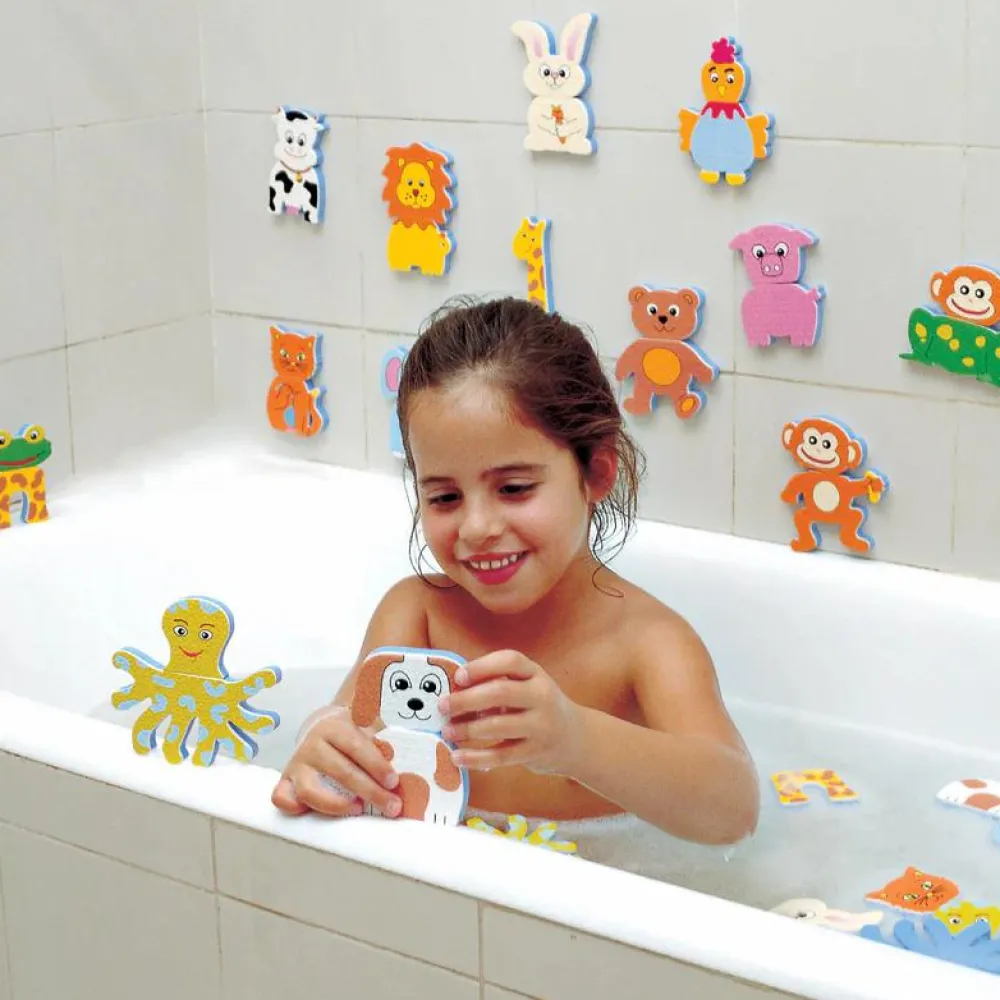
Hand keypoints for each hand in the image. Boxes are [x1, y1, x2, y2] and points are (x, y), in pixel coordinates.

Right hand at [270, 705, 403, 818]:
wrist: (320, 727)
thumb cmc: (349, 734)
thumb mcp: (365, 727)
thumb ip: (383, 740)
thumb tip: (410, 761)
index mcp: (335, 727)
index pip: (356, 747)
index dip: (376, 765)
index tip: (394, 781)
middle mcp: (313, 744)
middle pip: (341, 771)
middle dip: (370, 792)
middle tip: (391, 806)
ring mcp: (297, 764)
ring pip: (311, 790)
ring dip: (337, 805)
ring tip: (359, 809)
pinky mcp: (286, 780)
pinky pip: (282, 798)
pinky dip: (295, 808)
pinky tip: (315, 814)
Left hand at [438, 650, 582, 775]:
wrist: (574, 738)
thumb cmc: (537, 706)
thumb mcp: (526, 686)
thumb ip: (497, 684)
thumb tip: (453, 690)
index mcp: (536, 673)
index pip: (509, 660)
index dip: (481, 667)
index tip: (458, 677)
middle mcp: (542, 696)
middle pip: (499, 692)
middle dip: (465, 700)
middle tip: (442, 706)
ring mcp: (541, 725)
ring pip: (497, 726)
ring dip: (466, 729)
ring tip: (447, 730)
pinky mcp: (535, 752)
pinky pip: (500, 756)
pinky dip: (475, 757)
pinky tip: (457, 756)